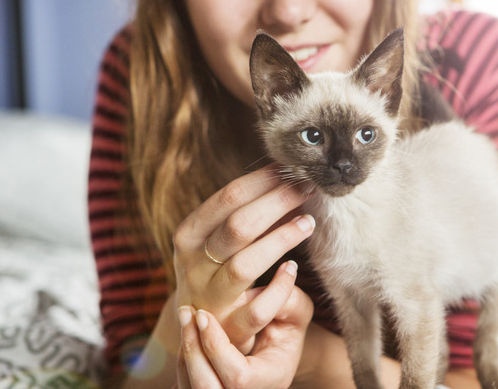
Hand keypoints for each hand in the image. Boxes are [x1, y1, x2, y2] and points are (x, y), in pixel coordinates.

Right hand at [172, 165, 314, 352]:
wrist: (196, 327)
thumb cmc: (215, 268)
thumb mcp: (216, 239)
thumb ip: (243, 212)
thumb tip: (286, 178)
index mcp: (189, 234)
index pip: (228, 197)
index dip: (264, 181)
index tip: (291, 170)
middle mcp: (193, 264)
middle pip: (238, 227)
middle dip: (277, 203)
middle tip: (307, 189)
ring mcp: (209, 297)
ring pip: (245, 266)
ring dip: (282, 240)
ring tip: (308, 223)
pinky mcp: (228, 326)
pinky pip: (258, 309)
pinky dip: (279, 288)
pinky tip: (294, 269)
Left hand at [176, 272, 313, 388]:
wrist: (279, 348)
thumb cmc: (288, 329)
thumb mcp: (296, 313)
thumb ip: (289, 297)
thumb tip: (285, 269)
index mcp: (272, 377)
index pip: (239, 376)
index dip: (217, 348)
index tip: (204, 314)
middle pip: (208, 388)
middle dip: (193, 350)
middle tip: (187, 312)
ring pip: (192, 387)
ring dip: (185, 351)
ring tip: (185, 316)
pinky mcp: (211, 388)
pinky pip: (187, 383)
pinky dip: (184, 359)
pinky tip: (187, 331)